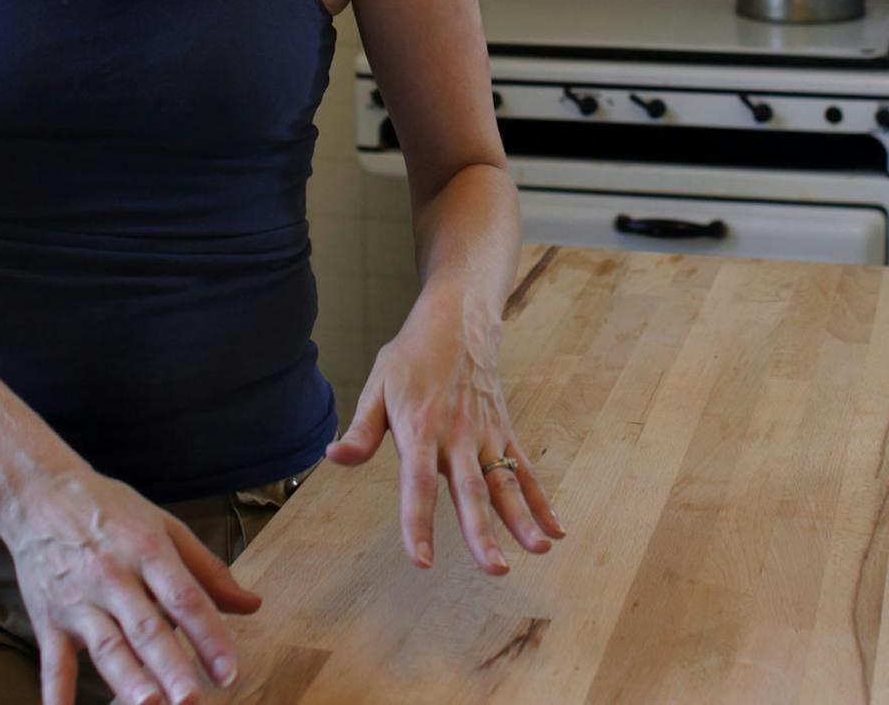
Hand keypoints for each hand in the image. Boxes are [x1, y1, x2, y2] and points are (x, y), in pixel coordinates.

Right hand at [0, 465, 261, 704]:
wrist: (40, 494)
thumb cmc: (111, 511)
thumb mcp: (165, 527)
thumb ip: (208, 570)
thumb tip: (252, 605)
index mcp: (148, 550)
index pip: (185, 598)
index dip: (210, 636)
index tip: (230, 672)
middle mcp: (114, 578)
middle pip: (147, 628)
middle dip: (171, 667)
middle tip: (193, 700)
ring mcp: (78, 602)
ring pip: (107, 647)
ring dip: (127, 681)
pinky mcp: (48, 620)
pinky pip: (53, 663)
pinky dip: (56, 693)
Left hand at [324, 283, 563, 572]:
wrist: (459, 319)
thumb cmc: (412, 356)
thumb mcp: (378, 385)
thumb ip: (361, 429)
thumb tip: (333, 458)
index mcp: (421, 428)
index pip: (418, 484)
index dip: (419, 523)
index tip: (422, 561)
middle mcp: (458, 435)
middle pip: (471, 490)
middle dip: (482, 531)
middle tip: (494, 568)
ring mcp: (486, 434)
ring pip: (505, 483)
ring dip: (522, 519)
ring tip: (539, 550)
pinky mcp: (504, 432)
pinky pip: (525, 470)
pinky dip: (541, 500)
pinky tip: (554, 529)